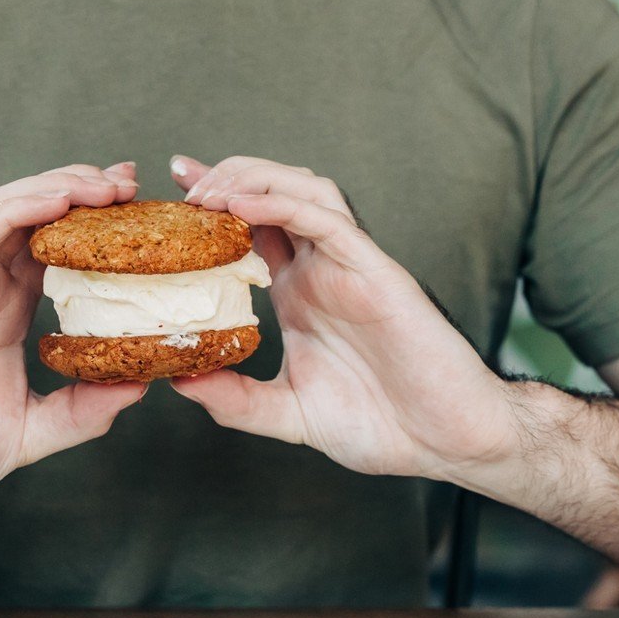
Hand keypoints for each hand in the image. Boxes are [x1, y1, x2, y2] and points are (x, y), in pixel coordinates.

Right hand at [0, 163, 145, 512]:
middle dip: (85, 189)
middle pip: (36, 214)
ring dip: (58, 186)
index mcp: (5, 312)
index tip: (142, 214)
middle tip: (132, 181)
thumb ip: (81, 412)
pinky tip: (59, 199)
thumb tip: (139, 387)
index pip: (55, 248)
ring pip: (8, 207)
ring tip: (107, 184)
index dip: (95, 225)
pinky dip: (20, 207)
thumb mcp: (30, 432)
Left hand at [168, 155, 520, 482]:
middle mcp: (322, 270)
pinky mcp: (376, 271)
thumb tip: (181, 380)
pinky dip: (284, 203)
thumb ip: (236, 400)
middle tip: (181, 180)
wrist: (447, 442)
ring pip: (303, 189)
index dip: (214, 204)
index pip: (253, 229)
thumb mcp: (289, 413)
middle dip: (226, 175)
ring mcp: (350, 266)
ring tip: (208, 190)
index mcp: (301, 294)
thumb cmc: (383, 425)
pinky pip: (328, 220)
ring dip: (253, 178)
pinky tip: (244, 204)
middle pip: (273, 193)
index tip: (172, 191)